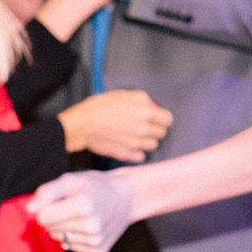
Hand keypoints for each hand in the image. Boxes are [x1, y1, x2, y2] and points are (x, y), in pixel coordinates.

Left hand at [29, 171, 135, 251]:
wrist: (126, 198)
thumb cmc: (94, 186)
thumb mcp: (72, 180)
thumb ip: (47, 192)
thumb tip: (28, 209)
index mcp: (84, 204)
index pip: (42, 217)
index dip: (47, 206)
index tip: (61, 199)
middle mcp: (92, 226)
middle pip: (50, 228)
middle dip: (55, 217)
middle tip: (73, 206)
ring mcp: (96, 241)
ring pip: (60, 238)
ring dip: (65, 227)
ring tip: (82, 215)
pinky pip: (72, 246)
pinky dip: (75, 237)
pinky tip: (88, 227)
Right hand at [58, 88, 173, 162]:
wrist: (83, 125)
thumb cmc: (100, 107)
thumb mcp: (123, 94)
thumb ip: (142, 99)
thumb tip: (151, 105)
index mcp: (145, 113)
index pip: (167, 119)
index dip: (162, 117)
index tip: (157, 117)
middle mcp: (143, 130)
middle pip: (162, 133)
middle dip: (156, 128)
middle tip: (146, 125)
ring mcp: (135, 144)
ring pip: (153, 145)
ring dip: (148, 140)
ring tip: (137, 135)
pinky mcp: (126, 154)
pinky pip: (141, 156)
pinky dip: (138, 152)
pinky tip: (130, 144)